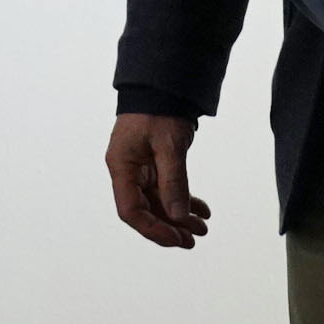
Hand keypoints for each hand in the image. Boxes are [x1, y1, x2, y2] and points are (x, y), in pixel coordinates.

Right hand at [105, 113, 209, 247]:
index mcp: (122, 166)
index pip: (130, 210)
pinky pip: (166, 190)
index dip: (152, 228)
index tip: (177, 238)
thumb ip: (173, 181)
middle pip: (144, 210)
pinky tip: (201, 210)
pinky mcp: (154, 164)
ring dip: (179, 216)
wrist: (163, 84)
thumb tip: (178, 215)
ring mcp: (140, 168)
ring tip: (202, 228)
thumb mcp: (168, 146)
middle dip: (169, 227)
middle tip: (193, 239)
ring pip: (158, 202)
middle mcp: (127, 171)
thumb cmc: (159, 110)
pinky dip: (183, 200)